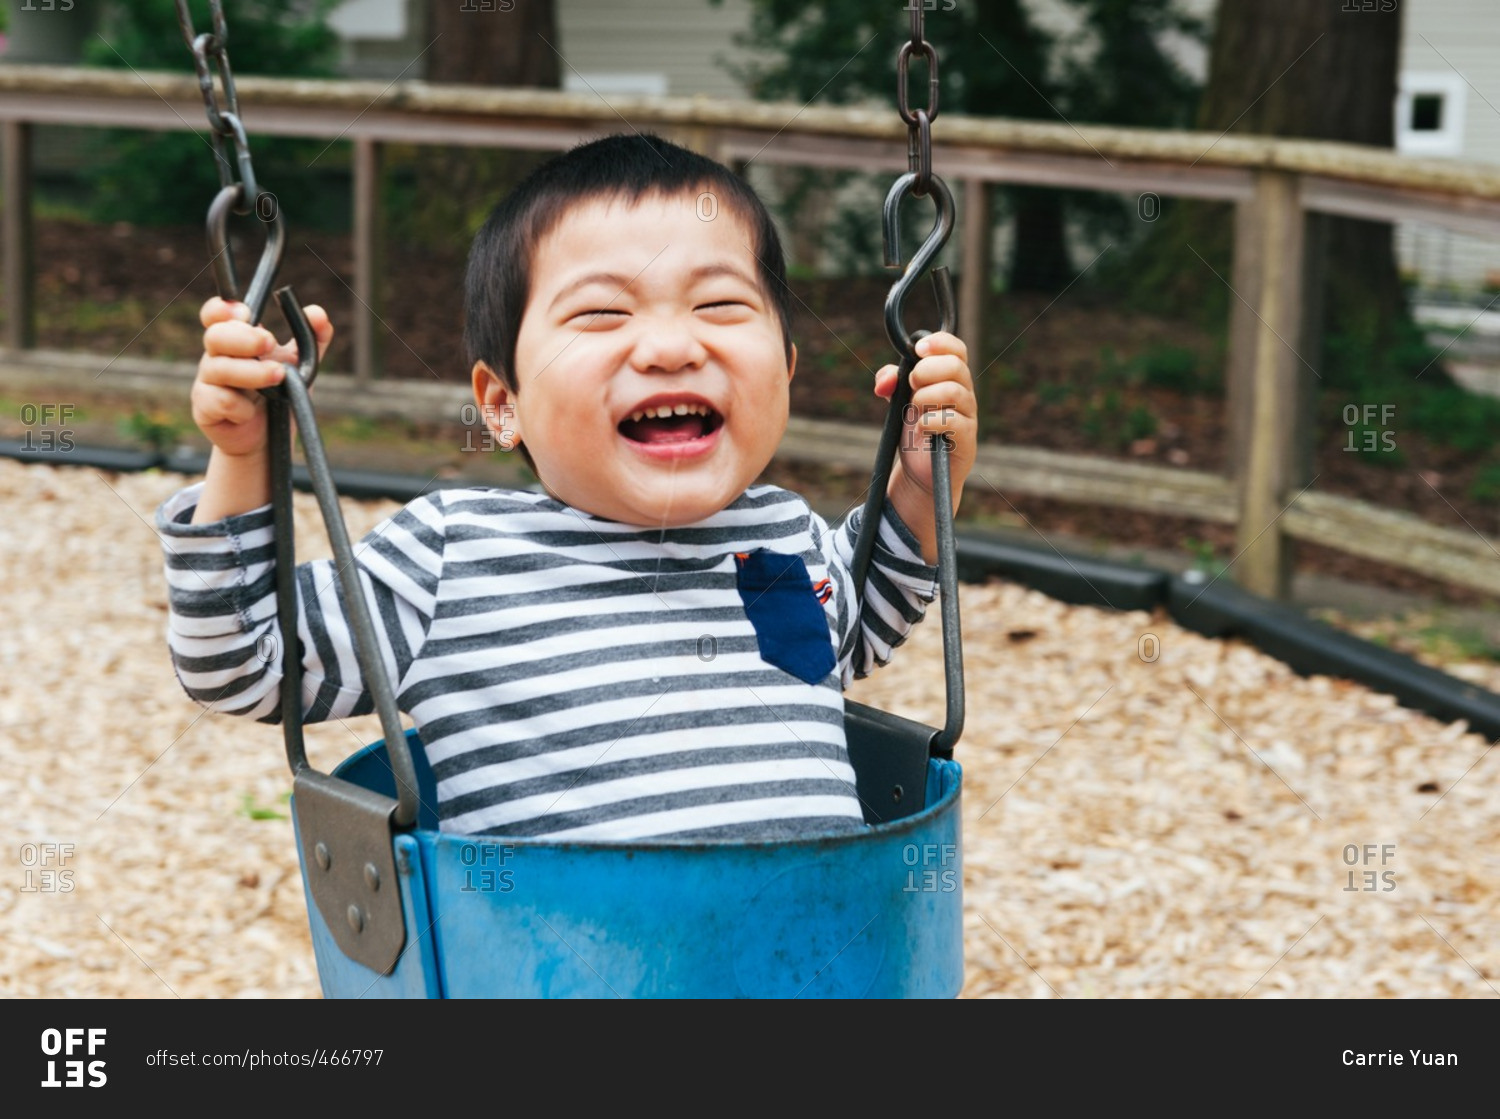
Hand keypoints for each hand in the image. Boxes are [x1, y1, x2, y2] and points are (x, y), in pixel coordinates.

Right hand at [191, 296, 333, 458]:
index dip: (223, 309)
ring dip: (250, 371)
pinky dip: (240, 407)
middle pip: (215, 335)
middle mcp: (217, 357)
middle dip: (244, 338)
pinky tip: (250, 413)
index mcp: (236, 341)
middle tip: (271, 342)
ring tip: (279, 376)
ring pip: (218, 368)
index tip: (247, 313)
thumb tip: (318, 313)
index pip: (216, 315)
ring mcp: (208, 382)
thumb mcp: (301, 366)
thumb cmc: (280, 397)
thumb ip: (312, 339)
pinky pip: (219, 401)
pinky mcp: (205, 408)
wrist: (270, 441)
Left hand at [873, 331, 976, 501]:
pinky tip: (920, 428)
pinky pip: (953, 421)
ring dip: (924, 397)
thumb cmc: (914, 431)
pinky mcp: (967, 440)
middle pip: (956, 366)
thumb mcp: (898, 402)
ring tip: (913, 410)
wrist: (920, 472)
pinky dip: (930, 421)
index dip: (940, 342)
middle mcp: (964, 393)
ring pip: (954, 391)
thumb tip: (884, 382)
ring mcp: (968, 416)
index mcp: (951, 378)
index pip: (957, 349)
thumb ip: (891, 383)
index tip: (918, 349)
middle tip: (911, 384)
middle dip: (926, 370)